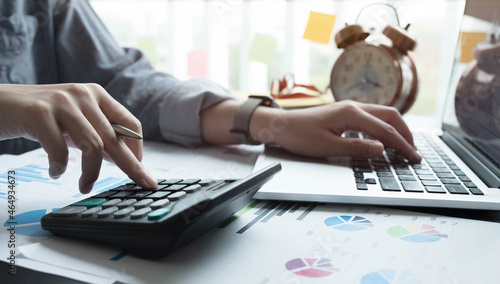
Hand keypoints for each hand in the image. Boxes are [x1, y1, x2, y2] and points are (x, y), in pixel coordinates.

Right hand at [0, 83, 156, 192]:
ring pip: (93, 145)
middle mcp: (83, 95)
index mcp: (96, 95)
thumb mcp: (73, 121)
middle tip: (142, 184)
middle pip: (116, 138)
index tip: (140, 169)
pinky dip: (60, 167)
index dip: (138, 149)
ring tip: (85, 186)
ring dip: (91, 173)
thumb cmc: (37, 116)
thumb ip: (96, 135)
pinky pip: (60, 150)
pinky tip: (55, 172)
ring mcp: (62, 102)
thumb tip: (120, 159)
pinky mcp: (39, 112)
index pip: (130, 124)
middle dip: (131, 166)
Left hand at [250, 100, 421, 161]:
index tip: (414, 158)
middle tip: (414, 152)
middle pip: (390, 116)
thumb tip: (382, 149)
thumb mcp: (328, 147)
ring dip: (396, 128)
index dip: (402, 145)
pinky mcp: (345, 112)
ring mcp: (349, 108)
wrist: (281, 126)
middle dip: (405, 133)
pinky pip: (372, 117)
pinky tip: (384, 138)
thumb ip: (357, 148)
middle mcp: (353, 106)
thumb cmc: (300, 136)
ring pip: (382, 114)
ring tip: (404, 145)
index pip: (386, 130)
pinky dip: (384, 127)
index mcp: (351, 114)